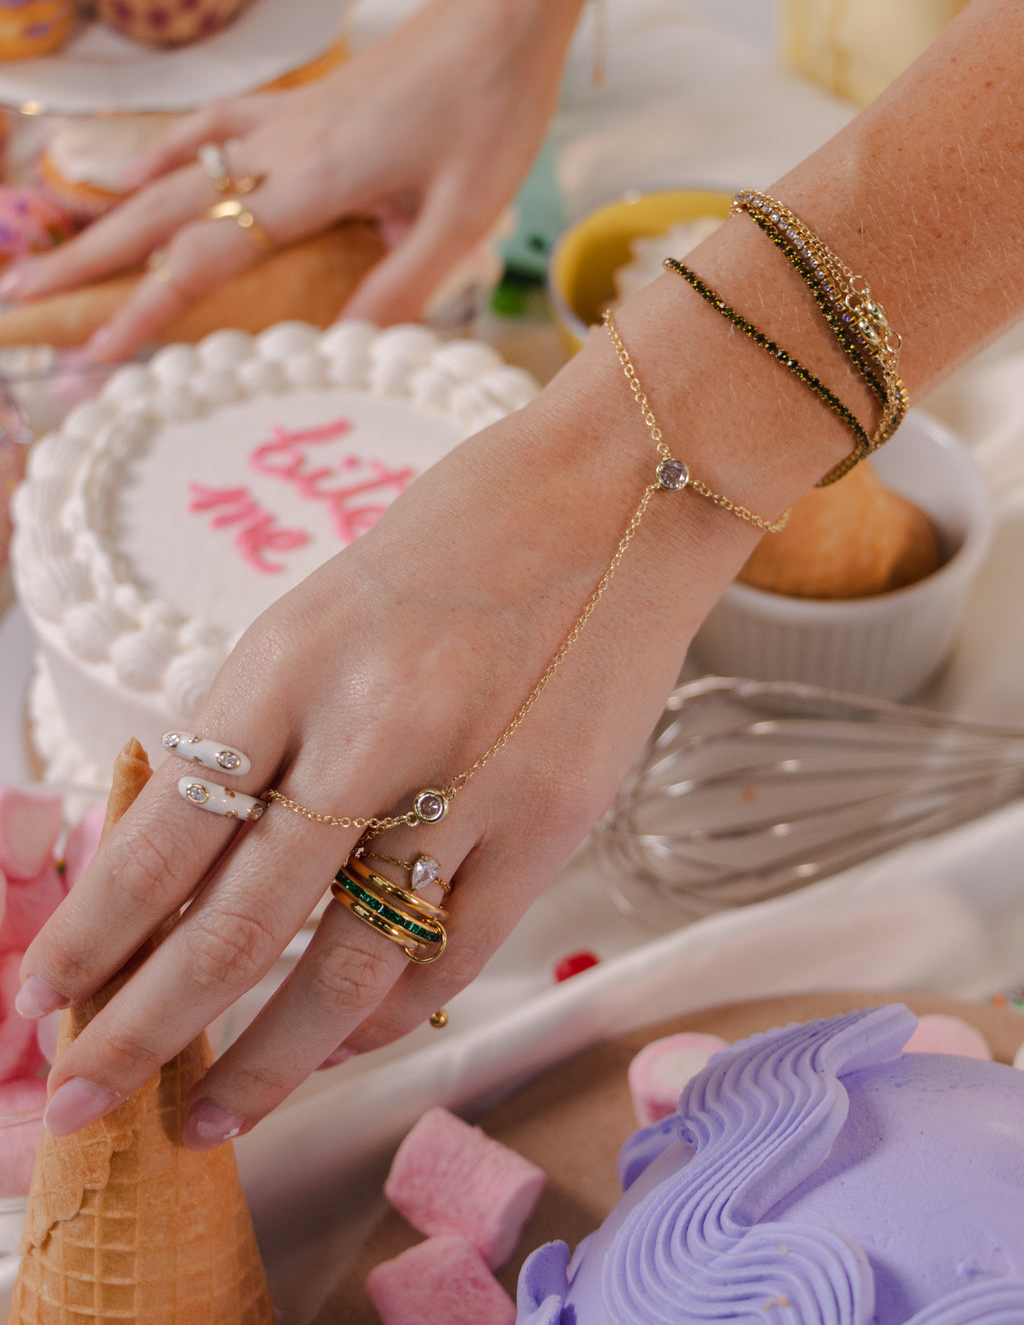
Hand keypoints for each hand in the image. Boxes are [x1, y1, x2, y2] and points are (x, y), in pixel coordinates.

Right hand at [1, 0, 563, 360]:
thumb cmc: (491, 113)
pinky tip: (136, 174)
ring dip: (107, 216)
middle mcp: (278, 151)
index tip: (93, 356)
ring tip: (58, 254)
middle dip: (87, 266)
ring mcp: (282, 122)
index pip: (203, 260)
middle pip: (158, 215)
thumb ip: (399, 286)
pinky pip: (211, 130)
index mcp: (313, 184)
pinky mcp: (299, 104)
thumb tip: (340, 352)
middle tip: (21, 305)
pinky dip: (166, 155)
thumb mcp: (461, 218)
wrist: (500, 15)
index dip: (142, 312)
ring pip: (171, 174)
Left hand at [15, 296, 794, 1149]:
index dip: (94, 930)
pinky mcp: (552, 825)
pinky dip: (385, 1018)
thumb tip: (192, 860)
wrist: (620, 495)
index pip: (167, 831)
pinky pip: (448, 959)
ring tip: (209, 1117)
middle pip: (236, 924)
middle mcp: (372, 728)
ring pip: (347, 971)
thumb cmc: (461, 537)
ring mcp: (473, 785)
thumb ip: (264, 731)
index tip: (43, 994)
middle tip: (82, 1101)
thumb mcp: (325, 611)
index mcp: (292, 658)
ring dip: (267, 1062)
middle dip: (144, 1029)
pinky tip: (341, 1044)